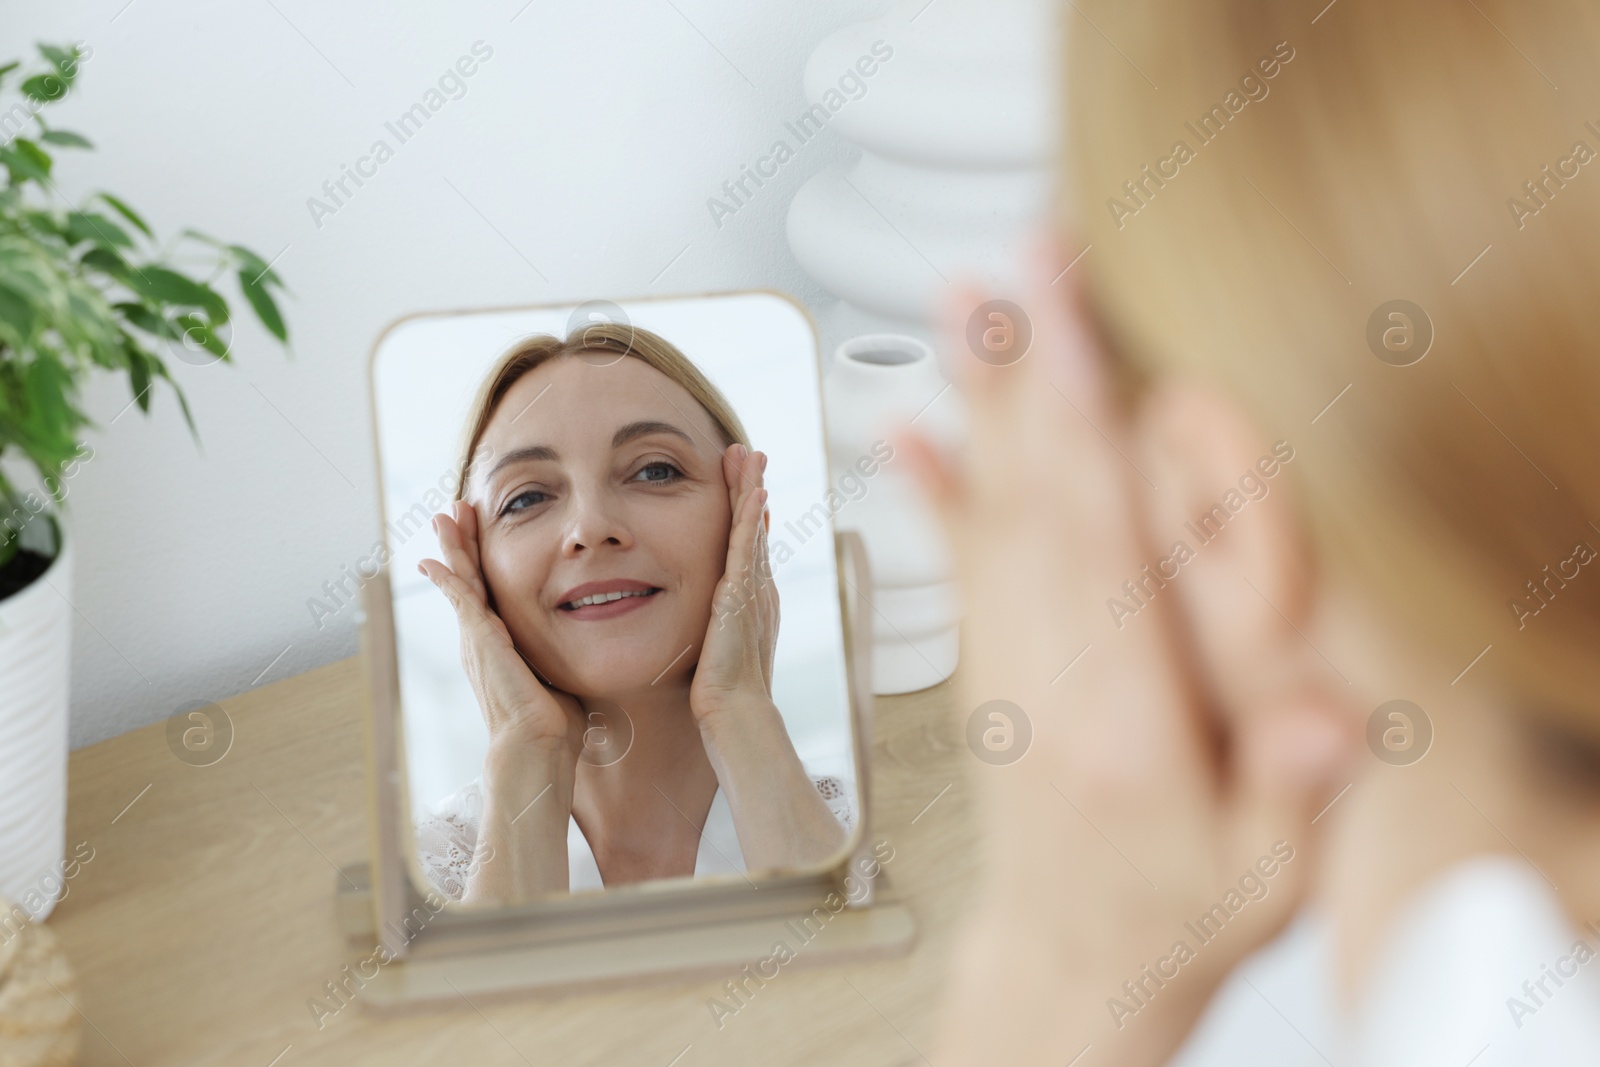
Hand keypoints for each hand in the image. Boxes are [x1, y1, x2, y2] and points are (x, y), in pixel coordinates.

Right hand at [418, 499, 582, 760]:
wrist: (537, 744)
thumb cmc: (553, 719)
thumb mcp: (557, 670)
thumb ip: (558, 652)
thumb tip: (584, 645)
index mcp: (501, 641)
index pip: (490, 588)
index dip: (484, 558)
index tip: (481, 528)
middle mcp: (483, 636)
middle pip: (469, 576)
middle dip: (463, 541)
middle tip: (454, 509)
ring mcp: (478, 638)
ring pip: (462, 580)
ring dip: (454, 546)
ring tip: (444, 516)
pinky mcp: (481, 640)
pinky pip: (460, 600)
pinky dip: (447, 578)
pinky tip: (432, 559)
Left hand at [689, 443, 778, 719]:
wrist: (734, 713)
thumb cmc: (718, 694)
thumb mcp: (712, 651)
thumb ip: (709, 630)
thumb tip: (702, 624)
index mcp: (749, 600)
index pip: (745, 546)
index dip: (744, 513)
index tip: (740, 484)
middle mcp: (757, 590)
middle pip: (753, 528)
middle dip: (750, 489)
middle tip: (749, 453)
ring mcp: (754, 591)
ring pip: (752, 529)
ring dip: (751, 490)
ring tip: (750, 456)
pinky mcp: (744, 596)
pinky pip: (747, 549)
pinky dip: (750, 518)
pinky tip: (754, 492)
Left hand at [903, 240, 1357, 1064]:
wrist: (1072, 954)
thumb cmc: (1172, 910)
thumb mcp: (1262, 878)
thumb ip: (1290, 794)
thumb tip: (1327, 724)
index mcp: (1121, 720)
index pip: (1104, 549)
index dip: (1087, 433)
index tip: (1072, 334)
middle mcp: (1047, 677)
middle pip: (1037, 500)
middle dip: (1029, 374)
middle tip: (1015, 266)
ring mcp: (1007, 665)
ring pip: (993, 512)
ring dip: (980, 402)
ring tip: (963, 302)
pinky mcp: (990, 663)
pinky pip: (959, 561)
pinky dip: (934, 488)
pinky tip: (907, 429)